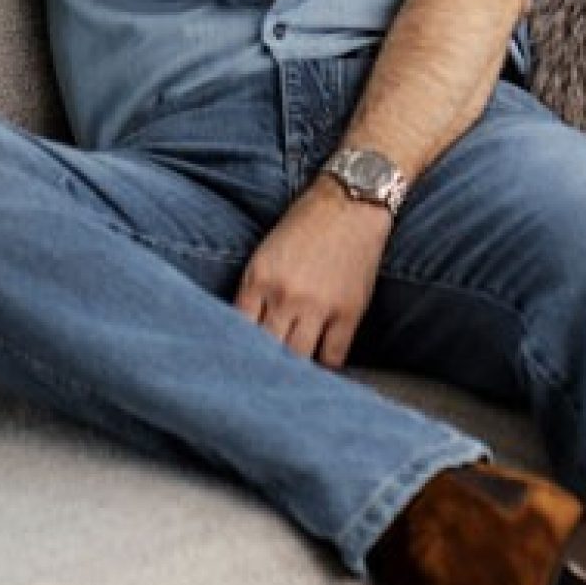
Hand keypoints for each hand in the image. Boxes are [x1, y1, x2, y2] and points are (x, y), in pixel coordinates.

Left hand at [234, 182, 392, 367]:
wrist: (350, 203)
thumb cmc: (304, 226)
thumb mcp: (266, 254)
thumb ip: (254, 293)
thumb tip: (244, 334)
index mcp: (258, 279)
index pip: (237, 331)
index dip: (236, 353)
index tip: (235, 368)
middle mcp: (285, 295)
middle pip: (266, 351)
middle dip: (262, 367)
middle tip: (260, 382)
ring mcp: (318, 306)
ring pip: (298, 360)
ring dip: (294, 370)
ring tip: (290, 380)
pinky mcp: (348, 312)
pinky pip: (332, 357)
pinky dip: (325, 366)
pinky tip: (319, 364)